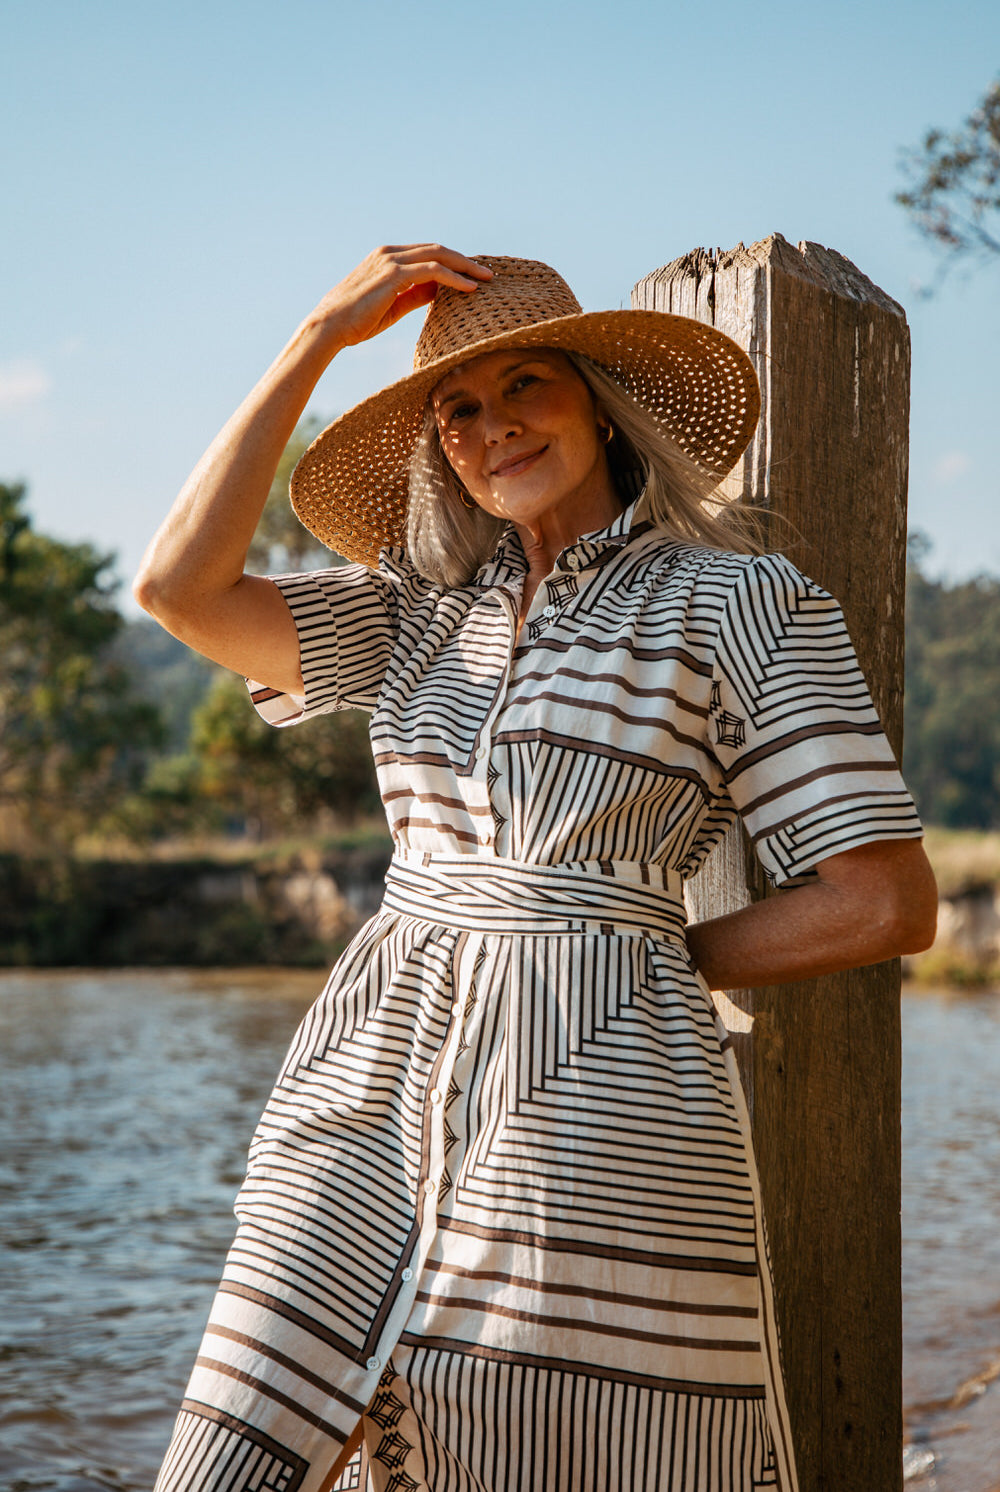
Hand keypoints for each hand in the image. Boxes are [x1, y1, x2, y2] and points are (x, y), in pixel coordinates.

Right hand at [311, 244, 492, 349]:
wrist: (330, 327)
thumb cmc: (356, 321)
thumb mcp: (392, 306)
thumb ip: (415, 295)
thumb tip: (439, 291)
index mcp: (387, 258)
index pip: (427, 253)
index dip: (452, 262)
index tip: (472, 274)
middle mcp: (389, 254)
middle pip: (437, 250)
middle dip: (464, 260)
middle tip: (488, 272)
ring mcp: (391, 262)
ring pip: (438, 256)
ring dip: (465, 266)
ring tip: (486, 278)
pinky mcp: (394, 275)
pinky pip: (432, 271)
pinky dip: (454, 278)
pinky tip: (470, 288)